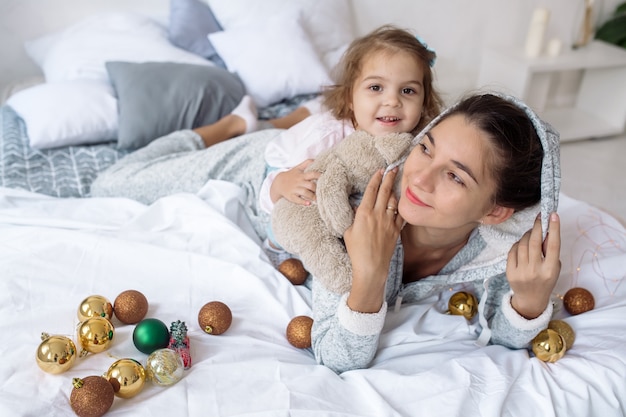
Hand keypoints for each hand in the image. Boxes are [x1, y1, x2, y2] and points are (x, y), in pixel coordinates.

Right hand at [270, 159, 320, 204]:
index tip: (326, 178)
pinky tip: (308, 204)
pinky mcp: (291, 196)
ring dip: (312, 196)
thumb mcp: (298, 168)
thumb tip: (316, 159)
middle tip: (323, 192)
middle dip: (317, 189)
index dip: (319, 176)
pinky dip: (303, 202)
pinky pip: (297, 200)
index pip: (312, 174)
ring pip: (305, 193)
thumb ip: (306, 163)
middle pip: (310, 185)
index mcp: (302, 176)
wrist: (278, 183)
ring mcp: (294, 189)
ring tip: (318, 199)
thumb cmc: (291, 175)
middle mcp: (299, 182)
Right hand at [344, 168, 403, 312]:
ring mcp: (388, 222)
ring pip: (394, 201)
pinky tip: (402, 203)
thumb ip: (353, 217)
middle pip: (385, 192)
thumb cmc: (356, 251)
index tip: (380, 170)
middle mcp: (378, 215)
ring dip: (395, 190)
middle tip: (394, 168)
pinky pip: (400, 215)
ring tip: (397, 182)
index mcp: (364, 213)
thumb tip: (357, 207)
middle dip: (389, 178)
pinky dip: (401, 207)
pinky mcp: (395, 231)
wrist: (371, 267)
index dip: (376, 179)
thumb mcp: (348, 231)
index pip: (371, 191)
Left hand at [506, 212, 560, 318]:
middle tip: (539, 218)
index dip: (553, 228)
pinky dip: (518, 244)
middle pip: (535, 242)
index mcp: (550, 270)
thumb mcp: (554, 268)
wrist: (531, 299)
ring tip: (532, 234)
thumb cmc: (545, 280)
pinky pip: (513, 251)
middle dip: (537, 227)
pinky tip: (522, 245)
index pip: (553, 245)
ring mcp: (521, 272)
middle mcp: (536, 271)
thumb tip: (546, 230)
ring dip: (527, 235)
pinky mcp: (510, 272)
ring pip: (522, 245)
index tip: (553, 214)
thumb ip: (551, 252)